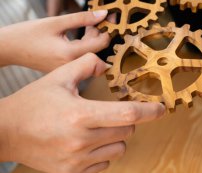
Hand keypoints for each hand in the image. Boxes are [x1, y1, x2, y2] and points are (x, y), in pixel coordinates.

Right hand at [0, 11, 110, 72]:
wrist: (7, 48)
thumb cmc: (27, 33)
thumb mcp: (56, 22)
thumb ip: (82, 18)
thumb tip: (104, 14)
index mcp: (69, 55)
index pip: (101, 44)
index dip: (109, 29)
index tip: (113, 17)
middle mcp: (70, 66)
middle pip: (97, 50)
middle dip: (102, 33)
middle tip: (103, 17)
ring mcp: (67, 70)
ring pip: (90, 53)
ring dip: (93, 38)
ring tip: (89, 22)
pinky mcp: (64, 69)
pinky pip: (82, 56)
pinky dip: (85, 44)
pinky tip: (82, 31)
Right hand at [0, 53, 164, 172]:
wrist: (6, 132)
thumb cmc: (32, 103)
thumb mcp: (58, 77)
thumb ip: (86, 64)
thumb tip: (106, 63)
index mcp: (80, 115)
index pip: (127, 114)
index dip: (149, 111)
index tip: (161, 109)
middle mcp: (81, 141)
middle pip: (126, 132)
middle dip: (127, 120)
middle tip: (109, 112)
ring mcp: (76, 161)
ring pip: (118, 149)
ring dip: (116, 137)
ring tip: (96, 127)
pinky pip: (104, 164)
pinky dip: (103, 152)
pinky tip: (87, 142)